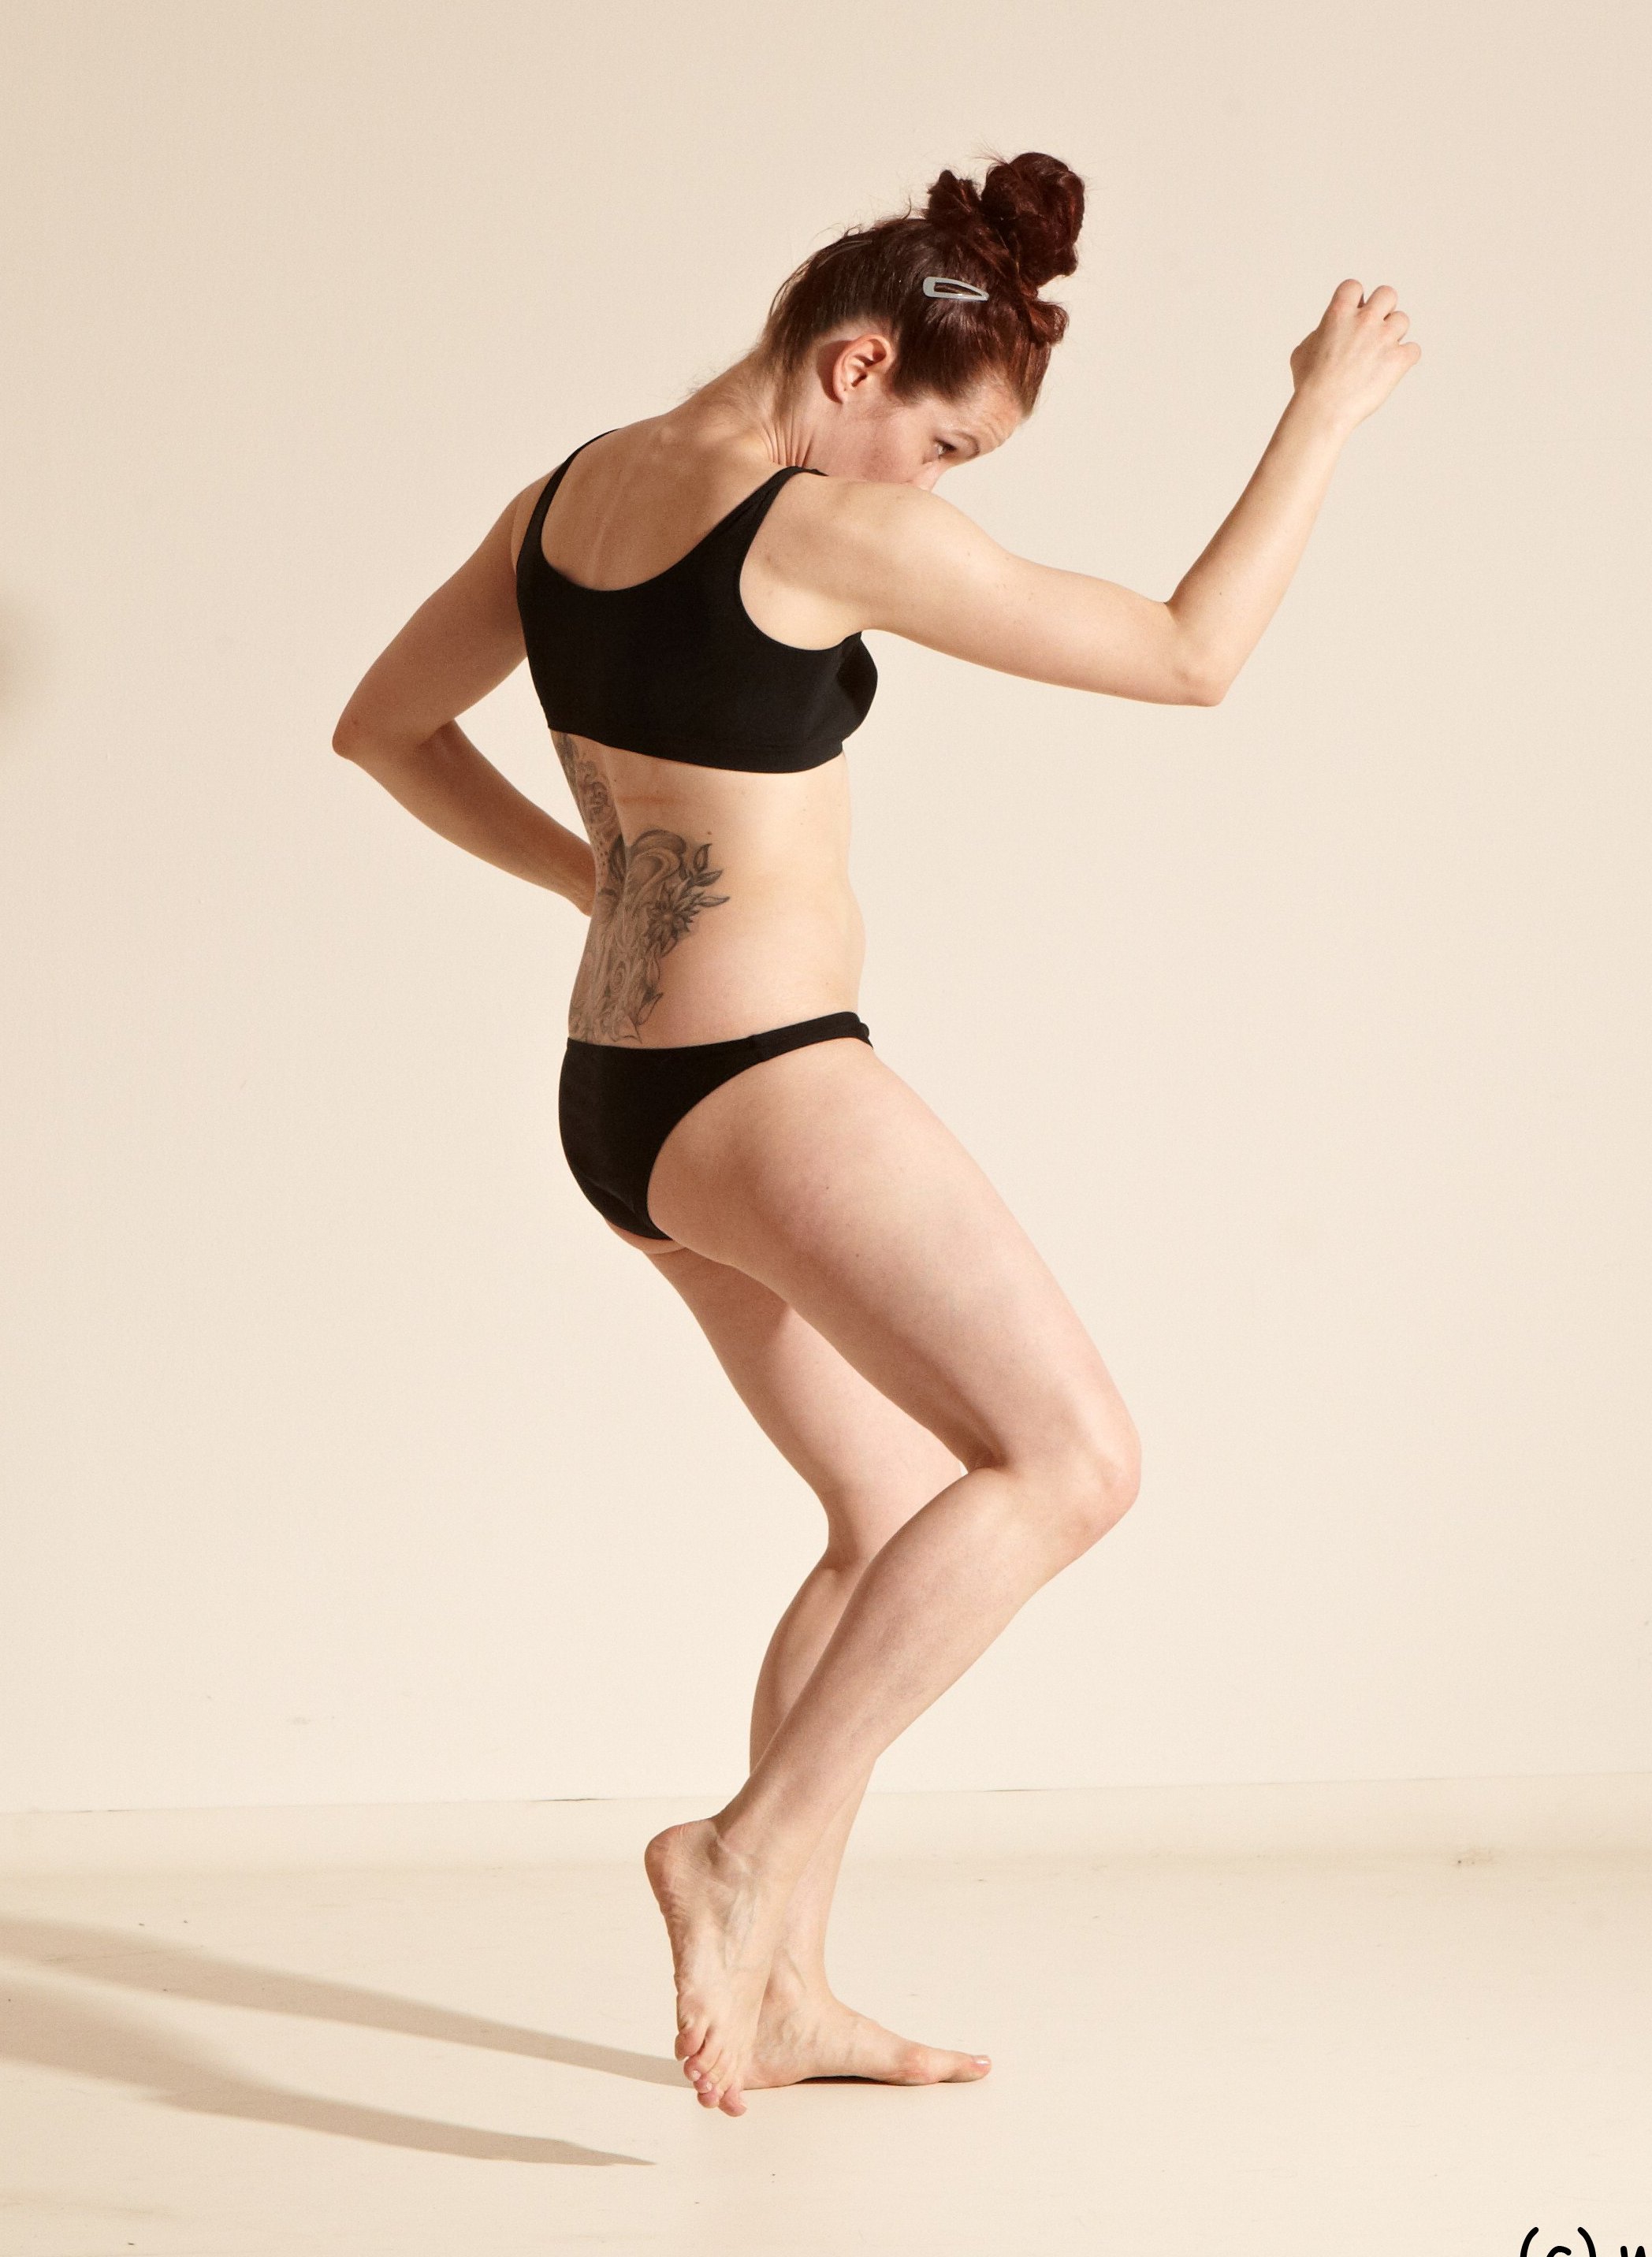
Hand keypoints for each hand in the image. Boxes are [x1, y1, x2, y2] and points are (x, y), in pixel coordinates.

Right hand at [1290, 279, 1420, 432]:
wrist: (1323, 409)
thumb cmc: (1309, 384)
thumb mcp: (1303, 351)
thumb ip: (1320, 334)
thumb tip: (1327, 333)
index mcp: (1339, 313)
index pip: (1354, 287)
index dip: (1355, 300)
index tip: (1353, 315)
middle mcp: (1365, 320)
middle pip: (1387, 294)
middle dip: (1382, 309)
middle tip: (1374, 330)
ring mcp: (1384, 338)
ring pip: (1403, 320)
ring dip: (1394, 334)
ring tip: (1380, 354)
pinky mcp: (1398, 359)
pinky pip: (1413, 349)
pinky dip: (1405, 358)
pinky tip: (1391, 369)